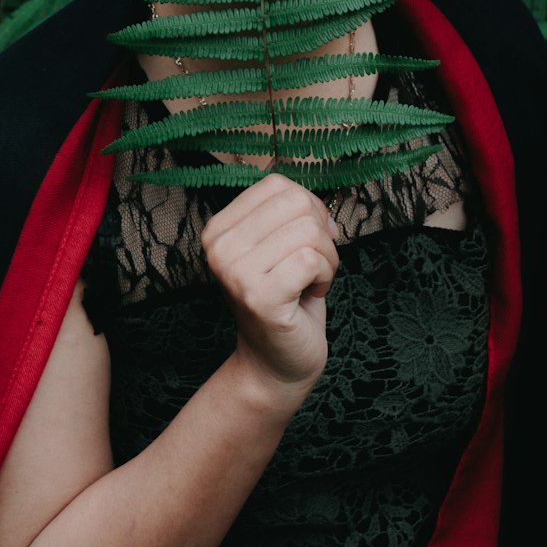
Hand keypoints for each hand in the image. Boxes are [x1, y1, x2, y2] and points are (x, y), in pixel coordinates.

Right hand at [201, 173, 339, 398]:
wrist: (276, 362)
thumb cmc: (285, 298)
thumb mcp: (279, 245)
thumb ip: (290, 213)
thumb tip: (321, 206)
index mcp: (219, 228)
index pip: (277, 184)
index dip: (308, 208)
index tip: (305, 242)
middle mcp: (219, 247)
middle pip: (297, 203)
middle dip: (321, 233)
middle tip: (312, 265)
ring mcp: (235, 273)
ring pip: (309, 232)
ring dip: (327, 259)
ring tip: (311, 282)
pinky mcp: (259, 297)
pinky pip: (312, 260)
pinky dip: (325, 277)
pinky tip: (310, 295)